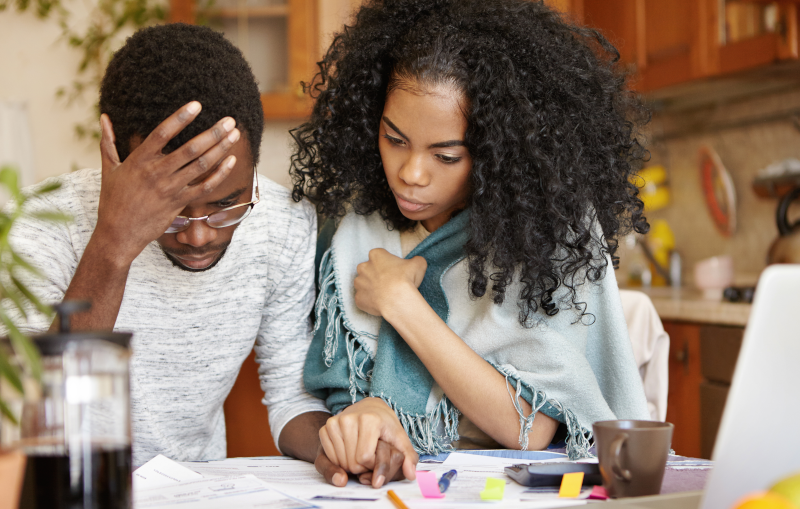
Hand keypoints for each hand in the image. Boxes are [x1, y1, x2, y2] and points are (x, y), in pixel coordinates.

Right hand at [95, 102, 239, 264]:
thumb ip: (108, 142)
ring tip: (235, 135)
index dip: (180, 117)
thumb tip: (104, 117)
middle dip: (213, 132)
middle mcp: (157, 172)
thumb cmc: (112, 201)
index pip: (162, 133)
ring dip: (221, 148)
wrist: (118, 234)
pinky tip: (232, 161)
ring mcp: (170, 188)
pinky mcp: (180, 203)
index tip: (197, 105)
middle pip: (190, 148)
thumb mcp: (108, 169)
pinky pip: (205, 187)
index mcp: (139, 160)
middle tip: (229, 120)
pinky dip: (220, 174)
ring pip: (201, 165)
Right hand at [319, 397, 417, 485]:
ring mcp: (335, 422)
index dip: (373, 464)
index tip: (377, 455)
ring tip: (359, 451)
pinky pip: (330, 457)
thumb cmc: (384, 425)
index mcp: (370, 419)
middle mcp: (349, 418)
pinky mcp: (325, 428)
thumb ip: (408, 457)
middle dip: (362, 466)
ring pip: (340, 462)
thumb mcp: (399, 438)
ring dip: (351, 464)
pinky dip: (340, 460)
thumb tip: (410, 474)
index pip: (364, 458)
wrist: (368, 409)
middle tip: (368, 454)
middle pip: (352, 462)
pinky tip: (349, 450)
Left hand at [354, 248, 426, 316]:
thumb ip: (416, 260)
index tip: (394, 270)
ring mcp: (359, 284)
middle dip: (375, 274)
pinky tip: (380, 303)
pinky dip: (369, 301)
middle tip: (388, 282)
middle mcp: (363, 267)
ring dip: (371, 287)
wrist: (398, 300)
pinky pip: (362, 299)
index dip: (387, 263)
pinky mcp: (358, 298)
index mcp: (376, 255)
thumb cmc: (406, 280)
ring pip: (363, 284)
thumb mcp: (418, 264)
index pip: (379, 256)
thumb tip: (416, 261)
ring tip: (384, 294)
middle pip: (368, 269)